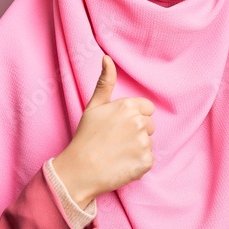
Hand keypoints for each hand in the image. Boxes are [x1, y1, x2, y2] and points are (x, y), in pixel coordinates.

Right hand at [52, 55, 155, 206]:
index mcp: (128, 106)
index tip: (118, 128)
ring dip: (136, 149)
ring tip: (116, 154)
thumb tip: (107, 58)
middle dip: (136, 133)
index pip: (147, 109)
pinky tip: (121, 164)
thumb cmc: (85, 138)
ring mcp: (144, 143)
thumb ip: (104, 82)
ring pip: (148, 143)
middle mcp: (139, 122)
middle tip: (115, 142)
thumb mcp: (93, 107)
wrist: (79, 171)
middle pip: (149, 126)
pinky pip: (148, 160)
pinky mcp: (146, 162)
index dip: (133, 118)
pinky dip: (137, 164)